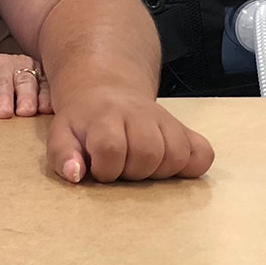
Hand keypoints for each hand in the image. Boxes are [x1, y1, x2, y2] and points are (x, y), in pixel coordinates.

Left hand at [0, 54, 51, 117]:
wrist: (16, 74)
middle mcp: (2, 67)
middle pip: (1, 81)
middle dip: (2, 97)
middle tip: (2, 113)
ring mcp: (24, 68)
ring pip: (25, 80)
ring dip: (25, 97)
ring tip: (25, 111)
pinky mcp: (44, 75)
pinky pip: (46, 85)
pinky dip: (46, 97)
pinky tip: (45, 108)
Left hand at [48, 89, 214, 182]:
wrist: (104, 89)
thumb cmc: (83, 120)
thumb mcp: (62, 134)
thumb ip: (62, 155)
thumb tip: (76, 175)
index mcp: (106, 115)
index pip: (112, 148)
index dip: (105, 168)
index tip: (99, 168)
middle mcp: (139, 114)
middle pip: (148, 154)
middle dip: (132, 172)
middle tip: (120, 167)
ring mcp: (165, 120)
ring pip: (177, 156)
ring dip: (158, 171)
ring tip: (140, 165)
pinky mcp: (185, 129)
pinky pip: (203, 153)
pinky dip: (192, 165)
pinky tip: (170, 165)